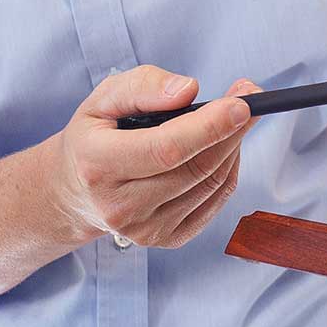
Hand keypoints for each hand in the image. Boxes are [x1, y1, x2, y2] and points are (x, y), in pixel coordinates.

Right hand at [49, 67, 257, 248]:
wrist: (75, 191)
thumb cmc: (94, 136)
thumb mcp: (103, 98)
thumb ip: (143, 86)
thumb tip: (189, 91)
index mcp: (99, 165)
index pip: (166, 149)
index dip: (209, 127)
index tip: (241, 103)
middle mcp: (120, 206)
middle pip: (196, 168)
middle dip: (232, 130)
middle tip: (251, 97)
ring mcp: (144, 230)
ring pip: (211, 184)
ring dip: (233, 146)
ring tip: (234, 117)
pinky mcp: (166, 240)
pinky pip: (214, 202)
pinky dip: (227, 170)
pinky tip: (222, 147)